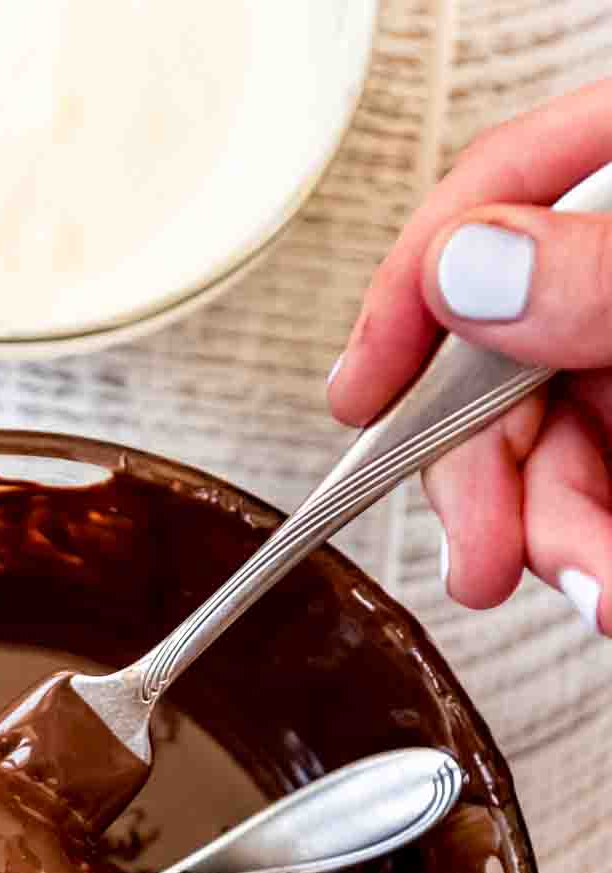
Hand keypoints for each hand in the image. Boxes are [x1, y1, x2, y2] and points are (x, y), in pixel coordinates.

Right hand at [329, 79, 611, 629]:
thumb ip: (600, 269)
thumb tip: (470, 272)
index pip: (492, 202)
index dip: (410, 300)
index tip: (361, 396)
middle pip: (507, 356)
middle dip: (488, 473)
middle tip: (484, 558)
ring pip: (558, 443)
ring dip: (555, 536)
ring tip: (595, 593)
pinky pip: (603, 484)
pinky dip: (596, 543)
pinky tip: (605, 581)